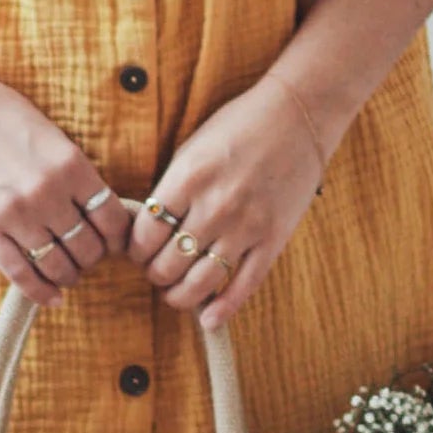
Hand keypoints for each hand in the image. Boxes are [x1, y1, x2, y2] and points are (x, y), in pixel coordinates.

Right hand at [0, 70, 130, 306]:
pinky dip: (42, 291)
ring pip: (59, 265)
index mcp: (71, 165)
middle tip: (87, 254)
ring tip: (68, 272)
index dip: (117, 237)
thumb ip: (76, 174)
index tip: (112, 239)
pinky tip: (52, 296)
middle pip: (89, 247)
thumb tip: (101, 214)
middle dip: (93, 256)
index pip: (113, 219)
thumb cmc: (1, 115)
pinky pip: (22, 273)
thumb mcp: (52, 136)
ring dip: (70, 275)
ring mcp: (14, 214)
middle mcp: (47, 192)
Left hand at [126, 77, 343, 328]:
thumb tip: (145, 231)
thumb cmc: (238, 126)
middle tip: (157, 269)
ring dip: (179, 296)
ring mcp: (246, 227)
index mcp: (187, 179)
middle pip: (167, 265)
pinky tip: (208, 318)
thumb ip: (169, 190)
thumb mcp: (191, 149)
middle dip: (154, 274)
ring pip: (199, 284)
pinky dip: (222, 310)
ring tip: (176, 291)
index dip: (135, 250)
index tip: (138, 250)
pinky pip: (243, 287)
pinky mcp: (273, 240)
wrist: (297, 114)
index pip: (144, 235)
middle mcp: (215, 207)